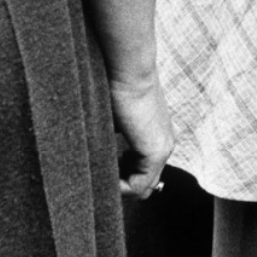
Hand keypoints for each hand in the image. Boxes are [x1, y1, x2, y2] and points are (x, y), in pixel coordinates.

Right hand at [109, 76, 174, 199]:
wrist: (128, 69)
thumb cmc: (116, 84)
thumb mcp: (114, 117)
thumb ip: (112, 136)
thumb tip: (93, 153)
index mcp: (156, 134)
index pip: (143, 169)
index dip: (120, 175)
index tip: (102, 167)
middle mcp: (164, 143)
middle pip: (145, 182)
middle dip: (121, 183)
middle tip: (101, 176)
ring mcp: (163, 148)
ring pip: (143, 186)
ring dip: (121, 185)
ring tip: (102, 175)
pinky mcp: (156, 151)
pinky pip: (140, 185)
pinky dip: (122, 187)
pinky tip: (105, 176)